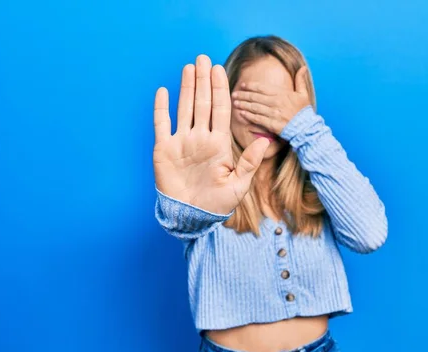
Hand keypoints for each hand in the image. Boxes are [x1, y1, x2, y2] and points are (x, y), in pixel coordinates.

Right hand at [153, 55, 270, 214]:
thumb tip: (266, 141)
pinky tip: (163, 91)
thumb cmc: (217, 204)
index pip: (221, 110)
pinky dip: (161, 108)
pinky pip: (162, 124)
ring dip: (186, 88)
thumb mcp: (238, 185)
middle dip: (204, 80)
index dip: (220, 89)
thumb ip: (249, 162)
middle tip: (203, 58)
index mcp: (218, 143)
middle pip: (202, 103)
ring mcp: (182, 142)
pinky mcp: (164, 149)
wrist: (192, 216)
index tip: (219, 69)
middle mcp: (200, 138)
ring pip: (184, 108)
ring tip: (189, 67)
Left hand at [231, 66, 310, 134]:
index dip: (251, 86)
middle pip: (256, 97)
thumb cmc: (304, 112)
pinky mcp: (272, 125)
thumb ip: (300, 80)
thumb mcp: (304, 94)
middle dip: (243, 95)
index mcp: (282, 94)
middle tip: (234, 94)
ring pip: (255, 107)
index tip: (243, 85)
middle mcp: (276, 103)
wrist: (307, 128)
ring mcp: (274, 114)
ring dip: (244, 104)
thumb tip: (302, 67)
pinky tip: (242, 113)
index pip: (263, 88)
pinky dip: (249, 116)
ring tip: (235, 102)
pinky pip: (258, 119)